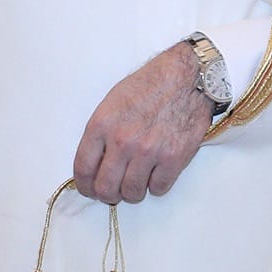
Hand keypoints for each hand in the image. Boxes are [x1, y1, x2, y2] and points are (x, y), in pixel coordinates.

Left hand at [74, 44, 214, 203]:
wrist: (187, 77)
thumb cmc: (150, 85)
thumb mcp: (112, 102)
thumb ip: (101, 134)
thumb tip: (95, 164)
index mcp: (102, 125)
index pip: (83, 169)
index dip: (85, 186)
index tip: (90, 189)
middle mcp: (123, 141)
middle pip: (105, 188)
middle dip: (107, 194)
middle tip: (114, 192)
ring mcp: (149, 151)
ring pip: (132, 193)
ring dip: (133, 192)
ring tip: (137, 182)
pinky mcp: (174, 158)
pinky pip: (159, 189)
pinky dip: (156, 186)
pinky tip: (157, 174)